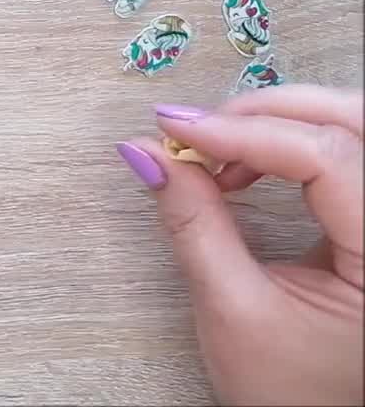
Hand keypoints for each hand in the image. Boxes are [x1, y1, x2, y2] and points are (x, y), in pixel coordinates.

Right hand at [117, 84, 362, 405]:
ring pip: (350, 127)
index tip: (176, 129)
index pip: (328, 158)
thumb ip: (193, 223)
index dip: (248, 133)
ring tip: (215, 152)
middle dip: (268, 111)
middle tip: (197, 128)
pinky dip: (288, 144)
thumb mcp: (231, 309)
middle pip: (352, 123)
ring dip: (277, 121)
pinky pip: (342, 151)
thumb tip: (146, 151)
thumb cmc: (289, 392)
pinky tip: (243, 168)